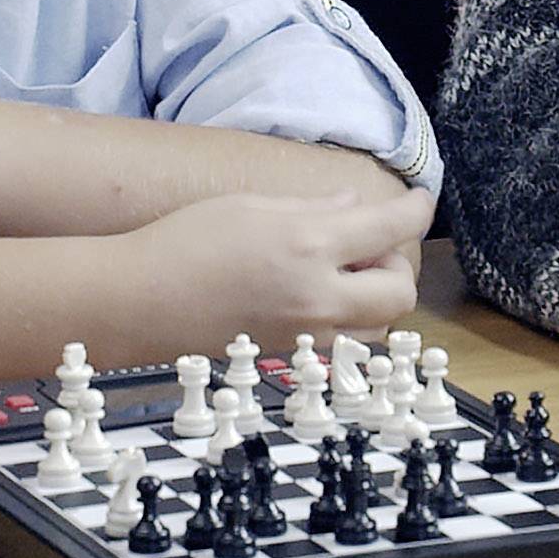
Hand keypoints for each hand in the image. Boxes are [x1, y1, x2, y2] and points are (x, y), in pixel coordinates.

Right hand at [138, 187, 433, 338]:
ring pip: (377, 326)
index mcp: (307, 246)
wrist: (137, 304)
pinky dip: (345, 320)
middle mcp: (316, 296)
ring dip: (374, 297)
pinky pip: (342, 343)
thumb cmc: (181, 244)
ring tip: (340, 273)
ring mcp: (304, 336)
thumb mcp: (248, 207)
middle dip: (398, 264)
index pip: (390, 229)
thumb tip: (351, 205)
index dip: (415, 209)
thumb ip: (310, 208)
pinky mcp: (289, 358)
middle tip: (370, 246)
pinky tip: (314, 298)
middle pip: (399, 292)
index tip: (421, 199)